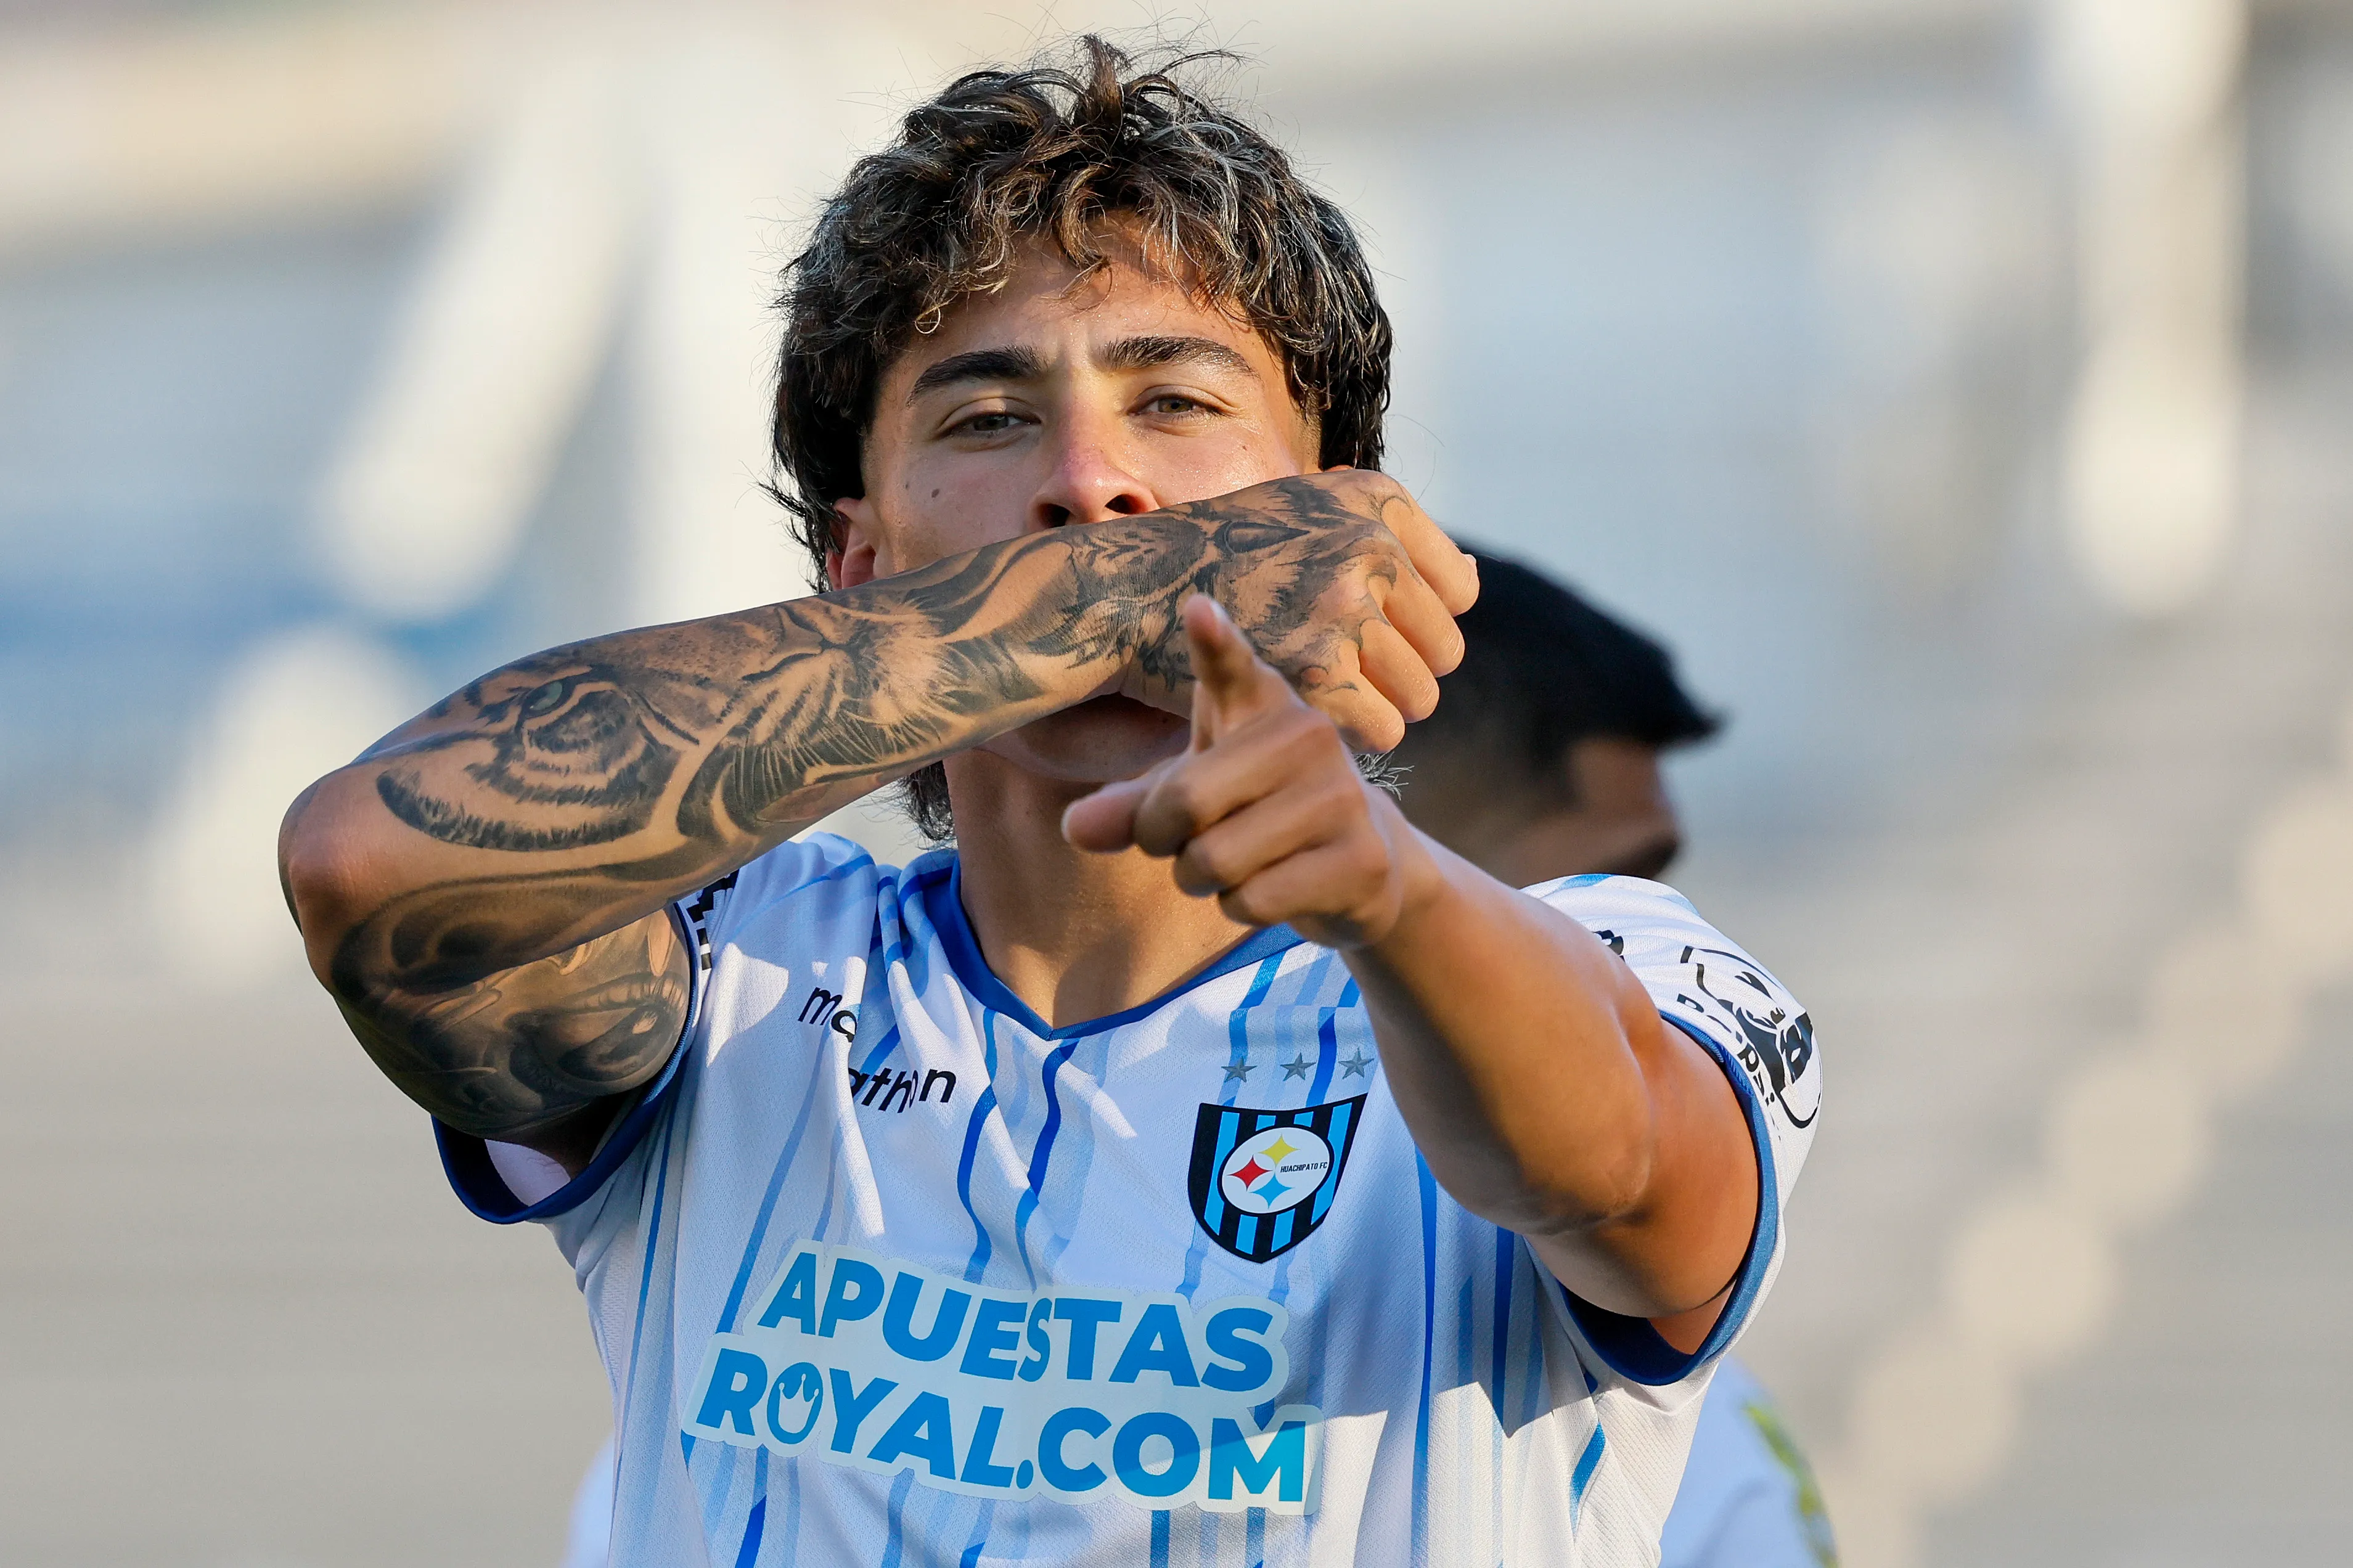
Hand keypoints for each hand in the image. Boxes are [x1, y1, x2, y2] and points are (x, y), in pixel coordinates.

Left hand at [1066, 595, 1430, 948]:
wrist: (1365, 864)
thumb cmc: (1257, 812)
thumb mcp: (1191, 795)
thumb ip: (1130, 808)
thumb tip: (1074, 828)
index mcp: (1263, 702)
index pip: (1231, 667)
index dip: (1214, 641)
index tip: (1197, 610)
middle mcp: (1309, 736)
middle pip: (1184, 801)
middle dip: (1161, 840)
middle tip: (1184, 843)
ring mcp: (1341, 796)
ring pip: (1215, 859)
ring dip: (1201, 880)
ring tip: (1236, 864)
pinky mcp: (1360, 859)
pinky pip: (1252, 900)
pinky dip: (1240, 908)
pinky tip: (1274, 888)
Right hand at [1133, 470, 1477, 752]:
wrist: (1129, 590)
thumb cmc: (1217, 560)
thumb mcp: (1303, 516)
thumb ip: (1383, 541)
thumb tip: (1473, 574)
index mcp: (1377, 501)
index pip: (1459, 591)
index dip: (1414, 625)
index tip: (1365, 635)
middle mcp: (1371, 546)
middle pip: (1443, 651)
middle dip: (1399, 674)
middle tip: (1342, 681)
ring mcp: (1346, 608)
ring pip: (1418, 697)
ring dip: (1375, 710)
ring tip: (1321, 703)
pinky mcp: (1319, 672)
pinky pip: (1382, 730)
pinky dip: (1348, 739)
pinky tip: (1305, 722)